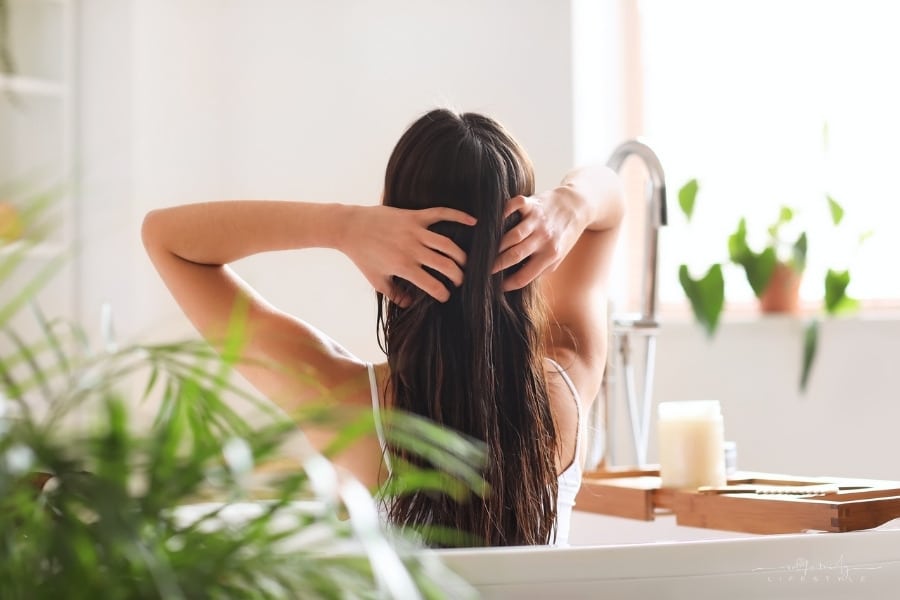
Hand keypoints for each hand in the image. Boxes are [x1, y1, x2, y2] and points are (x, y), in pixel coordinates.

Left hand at [344, 205, 475, 305]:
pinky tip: (473, 221)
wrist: (350, 227)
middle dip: (458, 276)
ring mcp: (414, 231)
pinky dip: (459, 216)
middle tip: (461, 281)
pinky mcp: (414, 215)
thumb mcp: (376, 280)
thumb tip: (410, 305)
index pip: (432, 285)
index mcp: (403, 267)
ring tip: (465, 263)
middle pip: (446, 265)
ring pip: (448, 244)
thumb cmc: (362, 256)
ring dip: (461, 256)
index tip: (446, 297)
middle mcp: (412, 249)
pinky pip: (441, 214)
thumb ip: (395, 294)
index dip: (443, 294)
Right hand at [492, 189, 585, 290]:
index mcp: (551, 255)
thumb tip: (516, 281)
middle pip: (515, 256)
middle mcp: (544, 238)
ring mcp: (537, 220)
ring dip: (495, 245)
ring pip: (511, 236)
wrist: (577, 205)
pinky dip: (502, 213)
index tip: (496, 287)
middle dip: (495, 265)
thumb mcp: (558, 256)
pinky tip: (492, 222)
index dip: (508, 284)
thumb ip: (540, 268)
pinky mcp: (532, 203)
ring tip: (483, 252)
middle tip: (482, 270)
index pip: (525, 276)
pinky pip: (514, 207)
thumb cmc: (564, 234)